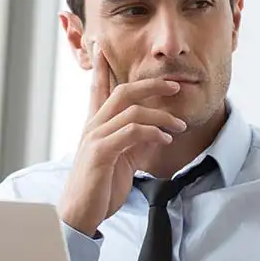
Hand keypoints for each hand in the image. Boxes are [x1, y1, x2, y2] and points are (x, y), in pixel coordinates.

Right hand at [57, 46, 185, 235]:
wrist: (80, 213)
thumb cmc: (100, 186)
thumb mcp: (121, 158)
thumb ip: (134, 141)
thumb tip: (158, 131)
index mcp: (96, 125)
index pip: (99, 89)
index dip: (103, 68)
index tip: (103, 47)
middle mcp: (93, 126)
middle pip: (123, 91)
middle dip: (151, 84)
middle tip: (175, 86)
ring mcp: (95, 137)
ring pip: (131, 110)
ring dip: (161, 116)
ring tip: (179, 126)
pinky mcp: (101, 153)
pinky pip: (131, 132)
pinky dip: (152, 132)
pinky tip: (165, 139)